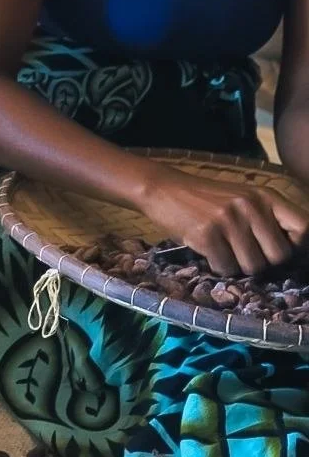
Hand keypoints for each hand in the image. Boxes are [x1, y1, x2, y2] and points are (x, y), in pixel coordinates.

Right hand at [142, 168, 308, 274]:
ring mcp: (228, 219)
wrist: (161, 188)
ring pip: (253, 267)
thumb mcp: (241, 198)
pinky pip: (226, 268)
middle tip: (241, 251)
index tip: (275, 248)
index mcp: (263, 195)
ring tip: (222, 248)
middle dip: (261, 261)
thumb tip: (292, 253)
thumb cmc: (204, 198)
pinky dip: (217, 265)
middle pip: (278, 257)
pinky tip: (207, 249)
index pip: (303, 228)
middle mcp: (250, 205)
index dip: (295, 246)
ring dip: (237, 265)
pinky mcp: (207, 233)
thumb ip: (266, 218)